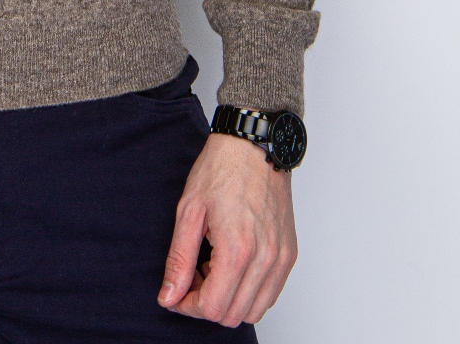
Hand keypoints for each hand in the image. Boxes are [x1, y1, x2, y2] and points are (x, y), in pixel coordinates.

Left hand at [158, 133, 297, 327]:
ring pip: (254, 310)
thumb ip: (179, 260)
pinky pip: (270, 293)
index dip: (188, 305)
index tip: (176, 292)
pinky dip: (249, 291)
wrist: (254, 144)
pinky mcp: (289, 253)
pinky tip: (232, 263)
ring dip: (229, 299)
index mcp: (237, 249)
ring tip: (212, 266)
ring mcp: (281, 258)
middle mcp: (265, 259)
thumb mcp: (189, 211)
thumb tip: (169, 296)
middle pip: (233, 315)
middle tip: (193, 273)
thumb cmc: (221, 169)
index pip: (213, 307)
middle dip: (207, 302)